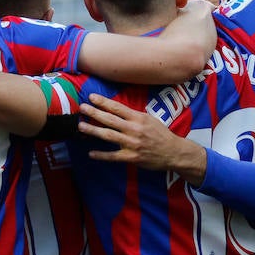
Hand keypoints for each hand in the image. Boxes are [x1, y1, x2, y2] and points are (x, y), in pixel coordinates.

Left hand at [79, 94, 206, 182]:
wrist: (173, 152)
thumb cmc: (160, 134)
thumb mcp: (149, 119)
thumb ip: (133, 115)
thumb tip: (116, 109)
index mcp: (139, 118)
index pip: (118, 108)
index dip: (103, 102)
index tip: (91, 97)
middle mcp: (134, 129)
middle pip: (110, 120)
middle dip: (94, 113)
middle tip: (82, 108)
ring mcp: (132, 144)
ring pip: (109, 136)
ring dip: (93, 130)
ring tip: (81, 126)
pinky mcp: (132, 157)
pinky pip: (113, 156)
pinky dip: (101, 155)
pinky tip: (91, 153)